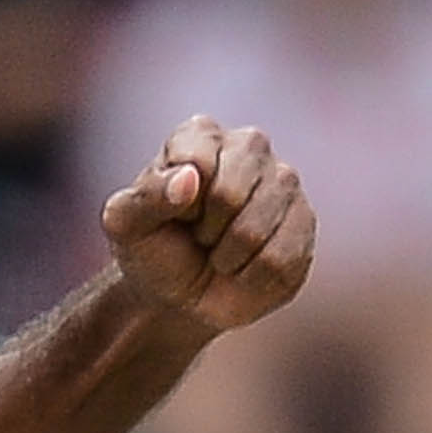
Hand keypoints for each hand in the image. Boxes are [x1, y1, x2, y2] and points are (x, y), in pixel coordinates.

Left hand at [102, 115, 313, 339]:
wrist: (180, 297)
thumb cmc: (153, 251)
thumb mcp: (127, 226)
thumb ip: (145, 197)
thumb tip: (190, 179)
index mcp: (201, 135)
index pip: (198, 163)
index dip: (180, 206)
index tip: (175, 217)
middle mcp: (249, 146)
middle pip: (232, 194)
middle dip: (207, 231)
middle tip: (199, 238)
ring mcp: (283, 182)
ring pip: (257, 230)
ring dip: (229, 258)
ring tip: (220, 254)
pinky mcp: (304, 223)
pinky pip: (280, 259)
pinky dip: (251, 279)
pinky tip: (244, 270)